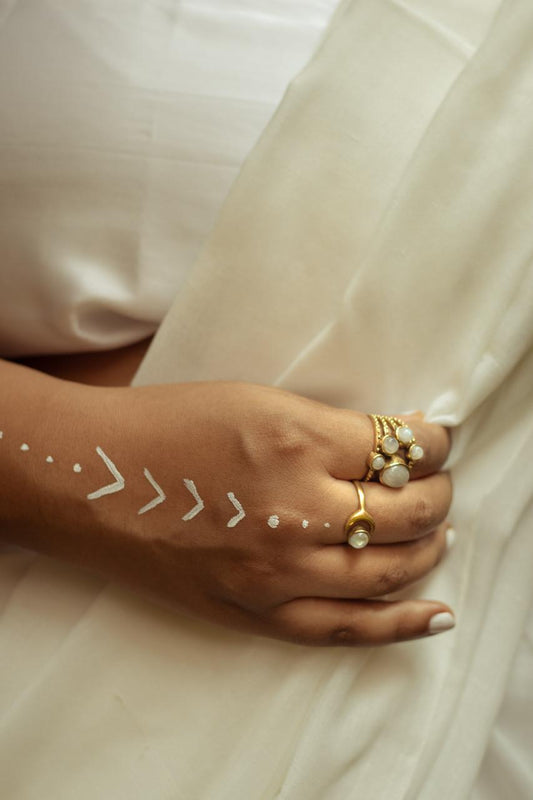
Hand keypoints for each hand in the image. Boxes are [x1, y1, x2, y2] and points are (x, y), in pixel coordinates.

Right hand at [41, 381, 451, 646]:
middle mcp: (293, 510)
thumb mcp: (257, 400)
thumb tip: (403, 435)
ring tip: (436, 533)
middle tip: (437, 482)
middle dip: (438, 492)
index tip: (437, 438)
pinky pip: (345, 629)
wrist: (91, 478)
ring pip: (388, 571)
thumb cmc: (167, 426)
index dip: (434, 441)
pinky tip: (437, 614)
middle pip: (407, 511)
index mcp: (295, 440)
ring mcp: (275, 571)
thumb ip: (332, 425)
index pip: (401, 448)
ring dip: (428, 548)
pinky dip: (401, 625)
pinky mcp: (254, 612)